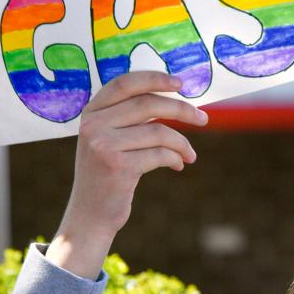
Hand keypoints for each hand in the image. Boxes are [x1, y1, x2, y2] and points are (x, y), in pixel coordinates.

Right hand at [46, 71, 207, 278]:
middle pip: (148, 104)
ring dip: (182, 142)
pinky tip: (178, 165)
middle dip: (182, 109)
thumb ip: (126, 117)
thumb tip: (173, 97)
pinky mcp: (118, 167)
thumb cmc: (107, 174)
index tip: (181, 83)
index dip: (154, 78)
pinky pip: (160, 154)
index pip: (125, 83)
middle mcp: (93, 125)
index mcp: (91, 112)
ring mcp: (103, 146)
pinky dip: (175, 158)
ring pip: (158, 131)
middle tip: (203, 118)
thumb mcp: (108, 139)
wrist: (90, 214)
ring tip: (190, 154)